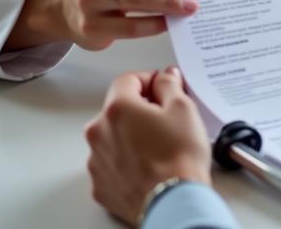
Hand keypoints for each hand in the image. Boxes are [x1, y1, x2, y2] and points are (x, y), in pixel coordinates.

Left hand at [85, 67, 212, 226]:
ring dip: (130, 135)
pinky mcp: (101, 186)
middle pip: (118, 109)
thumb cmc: (178, 158)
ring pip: (112, 137)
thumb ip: (169, 84)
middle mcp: (99, 133)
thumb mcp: (183, 108)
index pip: (127, 80)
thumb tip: (165, 78)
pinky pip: (111, 163)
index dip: (148, 79)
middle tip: (164, 118)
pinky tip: (147, 165)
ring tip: (157, 146)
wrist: (174, 202)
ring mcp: (97, 162)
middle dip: (139, 108)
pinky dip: (125, 161)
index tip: (161, 86)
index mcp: (118, 108)